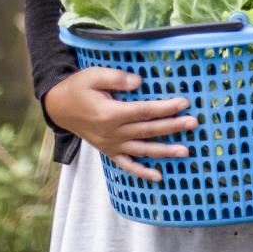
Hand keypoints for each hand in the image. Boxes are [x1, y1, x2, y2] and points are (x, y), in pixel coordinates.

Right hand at [42, 68, 197, 180]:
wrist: (59, 107)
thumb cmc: (78, 88)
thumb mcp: (93, 75)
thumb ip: (117, 78)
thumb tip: (140, 82)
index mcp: (110, 113)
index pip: (144, 111)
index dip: (165, 107)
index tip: (184, 103)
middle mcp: (112, 133)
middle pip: (148, 131)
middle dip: (172, 127)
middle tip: (193, 123)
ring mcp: (111, 145)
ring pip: (142, 150)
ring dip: (165, 151)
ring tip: (186, 151)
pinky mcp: (109, 151)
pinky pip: (127, 165)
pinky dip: (142, 172)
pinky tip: (159, 176)